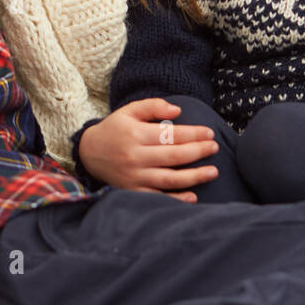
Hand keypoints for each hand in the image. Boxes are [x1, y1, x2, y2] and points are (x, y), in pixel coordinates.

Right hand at [75, 98, 220, 201]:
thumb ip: (153, 106)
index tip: (209, 133)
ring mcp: (134, 177)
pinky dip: (176, 199)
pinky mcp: (132, 192)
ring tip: (213, 171)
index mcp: (135, 135)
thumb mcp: (129, 111)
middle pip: (173, 157)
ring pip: (169, 179)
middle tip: (215, 147)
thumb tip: (178, 110)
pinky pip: (157, 197)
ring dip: (194, 177)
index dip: (193, 134)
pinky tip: (193, 196)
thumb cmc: (115, 129)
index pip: (170, 135)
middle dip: (198, 152)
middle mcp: (135, 157)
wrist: (89, 154)